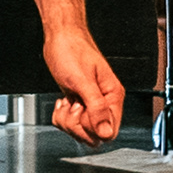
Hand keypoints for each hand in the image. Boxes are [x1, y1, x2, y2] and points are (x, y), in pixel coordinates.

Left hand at [41, 26, 128, 144]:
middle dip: (77, 125)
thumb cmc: (72, 50)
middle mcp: (104, 102)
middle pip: (94, 135)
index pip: (110, 131)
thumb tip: (105, 131)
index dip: (92, 129)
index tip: (82, 112)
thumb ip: (96, 107)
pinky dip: (62, 116)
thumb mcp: (82, 80)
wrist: (60, 37)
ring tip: (67, 101)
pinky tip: (63, 101)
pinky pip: (72, 122)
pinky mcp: (79, 102)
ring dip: (68, 121)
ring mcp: (91, 103)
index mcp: (112, 96)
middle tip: (72, 105)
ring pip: (82, 130)